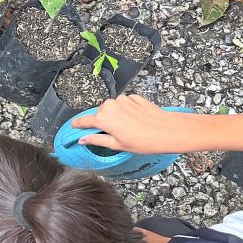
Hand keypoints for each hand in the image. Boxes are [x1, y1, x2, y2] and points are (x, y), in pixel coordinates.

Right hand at [70, 96, 187, 154]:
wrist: (168, 130)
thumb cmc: (144, 141)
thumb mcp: (117, 145)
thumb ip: (97, 139)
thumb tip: (83, 139)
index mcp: (103, 119)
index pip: (84, 120)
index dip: (78, 124)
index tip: (74, 125)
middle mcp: (110, 106)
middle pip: (100, 113)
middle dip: (104, 122)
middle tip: (114, 134)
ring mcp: (123, 100)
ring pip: (113, 108)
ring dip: (117, 116)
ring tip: (129, 128)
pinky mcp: (134, 97)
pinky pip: (125, 104)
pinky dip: (127, 111)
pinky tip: (136, 120)